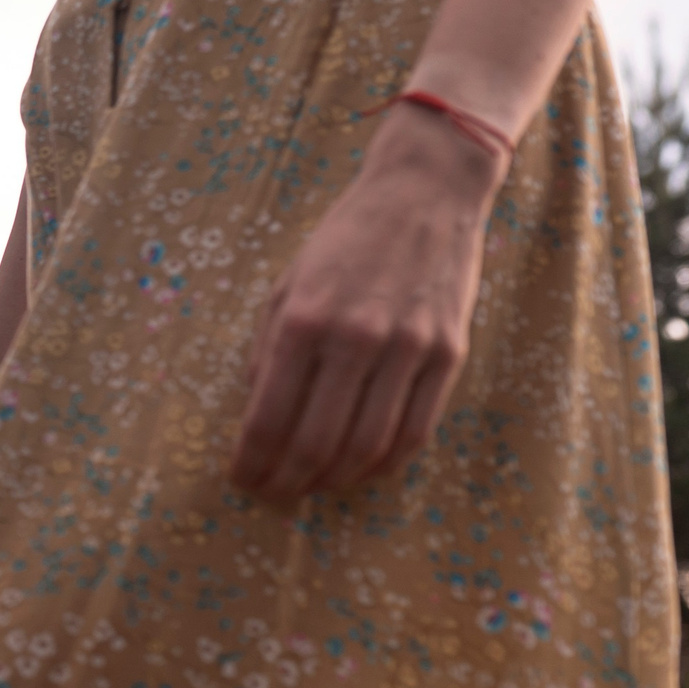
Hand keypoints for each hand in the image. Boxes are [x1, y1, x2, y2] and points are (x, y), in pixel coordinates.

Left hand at [229, 104, 505, 504]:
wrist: (425, 193)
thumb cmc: (345, 240)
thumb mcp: (287, 285)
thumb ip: (267, 352)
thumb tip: (254, 417)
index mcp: (302, 320)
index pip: (268, 416)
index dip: (250, 460)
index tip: (239, 479)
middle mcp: (354, 337)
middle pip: (316, 443)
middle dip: (286, 481)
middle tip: (273, 494)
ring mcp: (407, 348)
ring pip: (367, 447)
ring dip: (333, 480)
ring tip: (313, 487)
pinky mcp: (449, 353)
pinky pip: (415, 430)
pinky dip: (384, 463)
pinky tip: (362, 470)